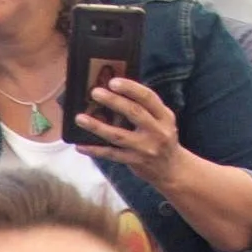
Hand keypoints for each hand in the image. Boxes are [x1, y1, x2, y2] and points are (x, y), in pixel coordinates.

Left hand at [71, 74, 185, 183]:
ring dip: (96, 126)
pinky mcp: (135, 162)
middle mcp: (157, 131)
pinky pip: (111, 154)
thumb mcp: (162, 121)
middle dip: (113, 101)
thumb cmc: (161, 138)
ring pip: (118, 135)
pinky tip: (80, 145)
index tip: (113, 81)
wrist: (172, 170)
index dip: (130, 88)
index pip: (148, 97)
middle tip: (95, 92)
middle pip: (133, 112)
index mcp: (164, 116)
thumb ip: (145, 108)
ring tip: (79, 118)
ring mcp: (145, 148)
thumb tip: (115, 91)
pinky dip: (94, 150)